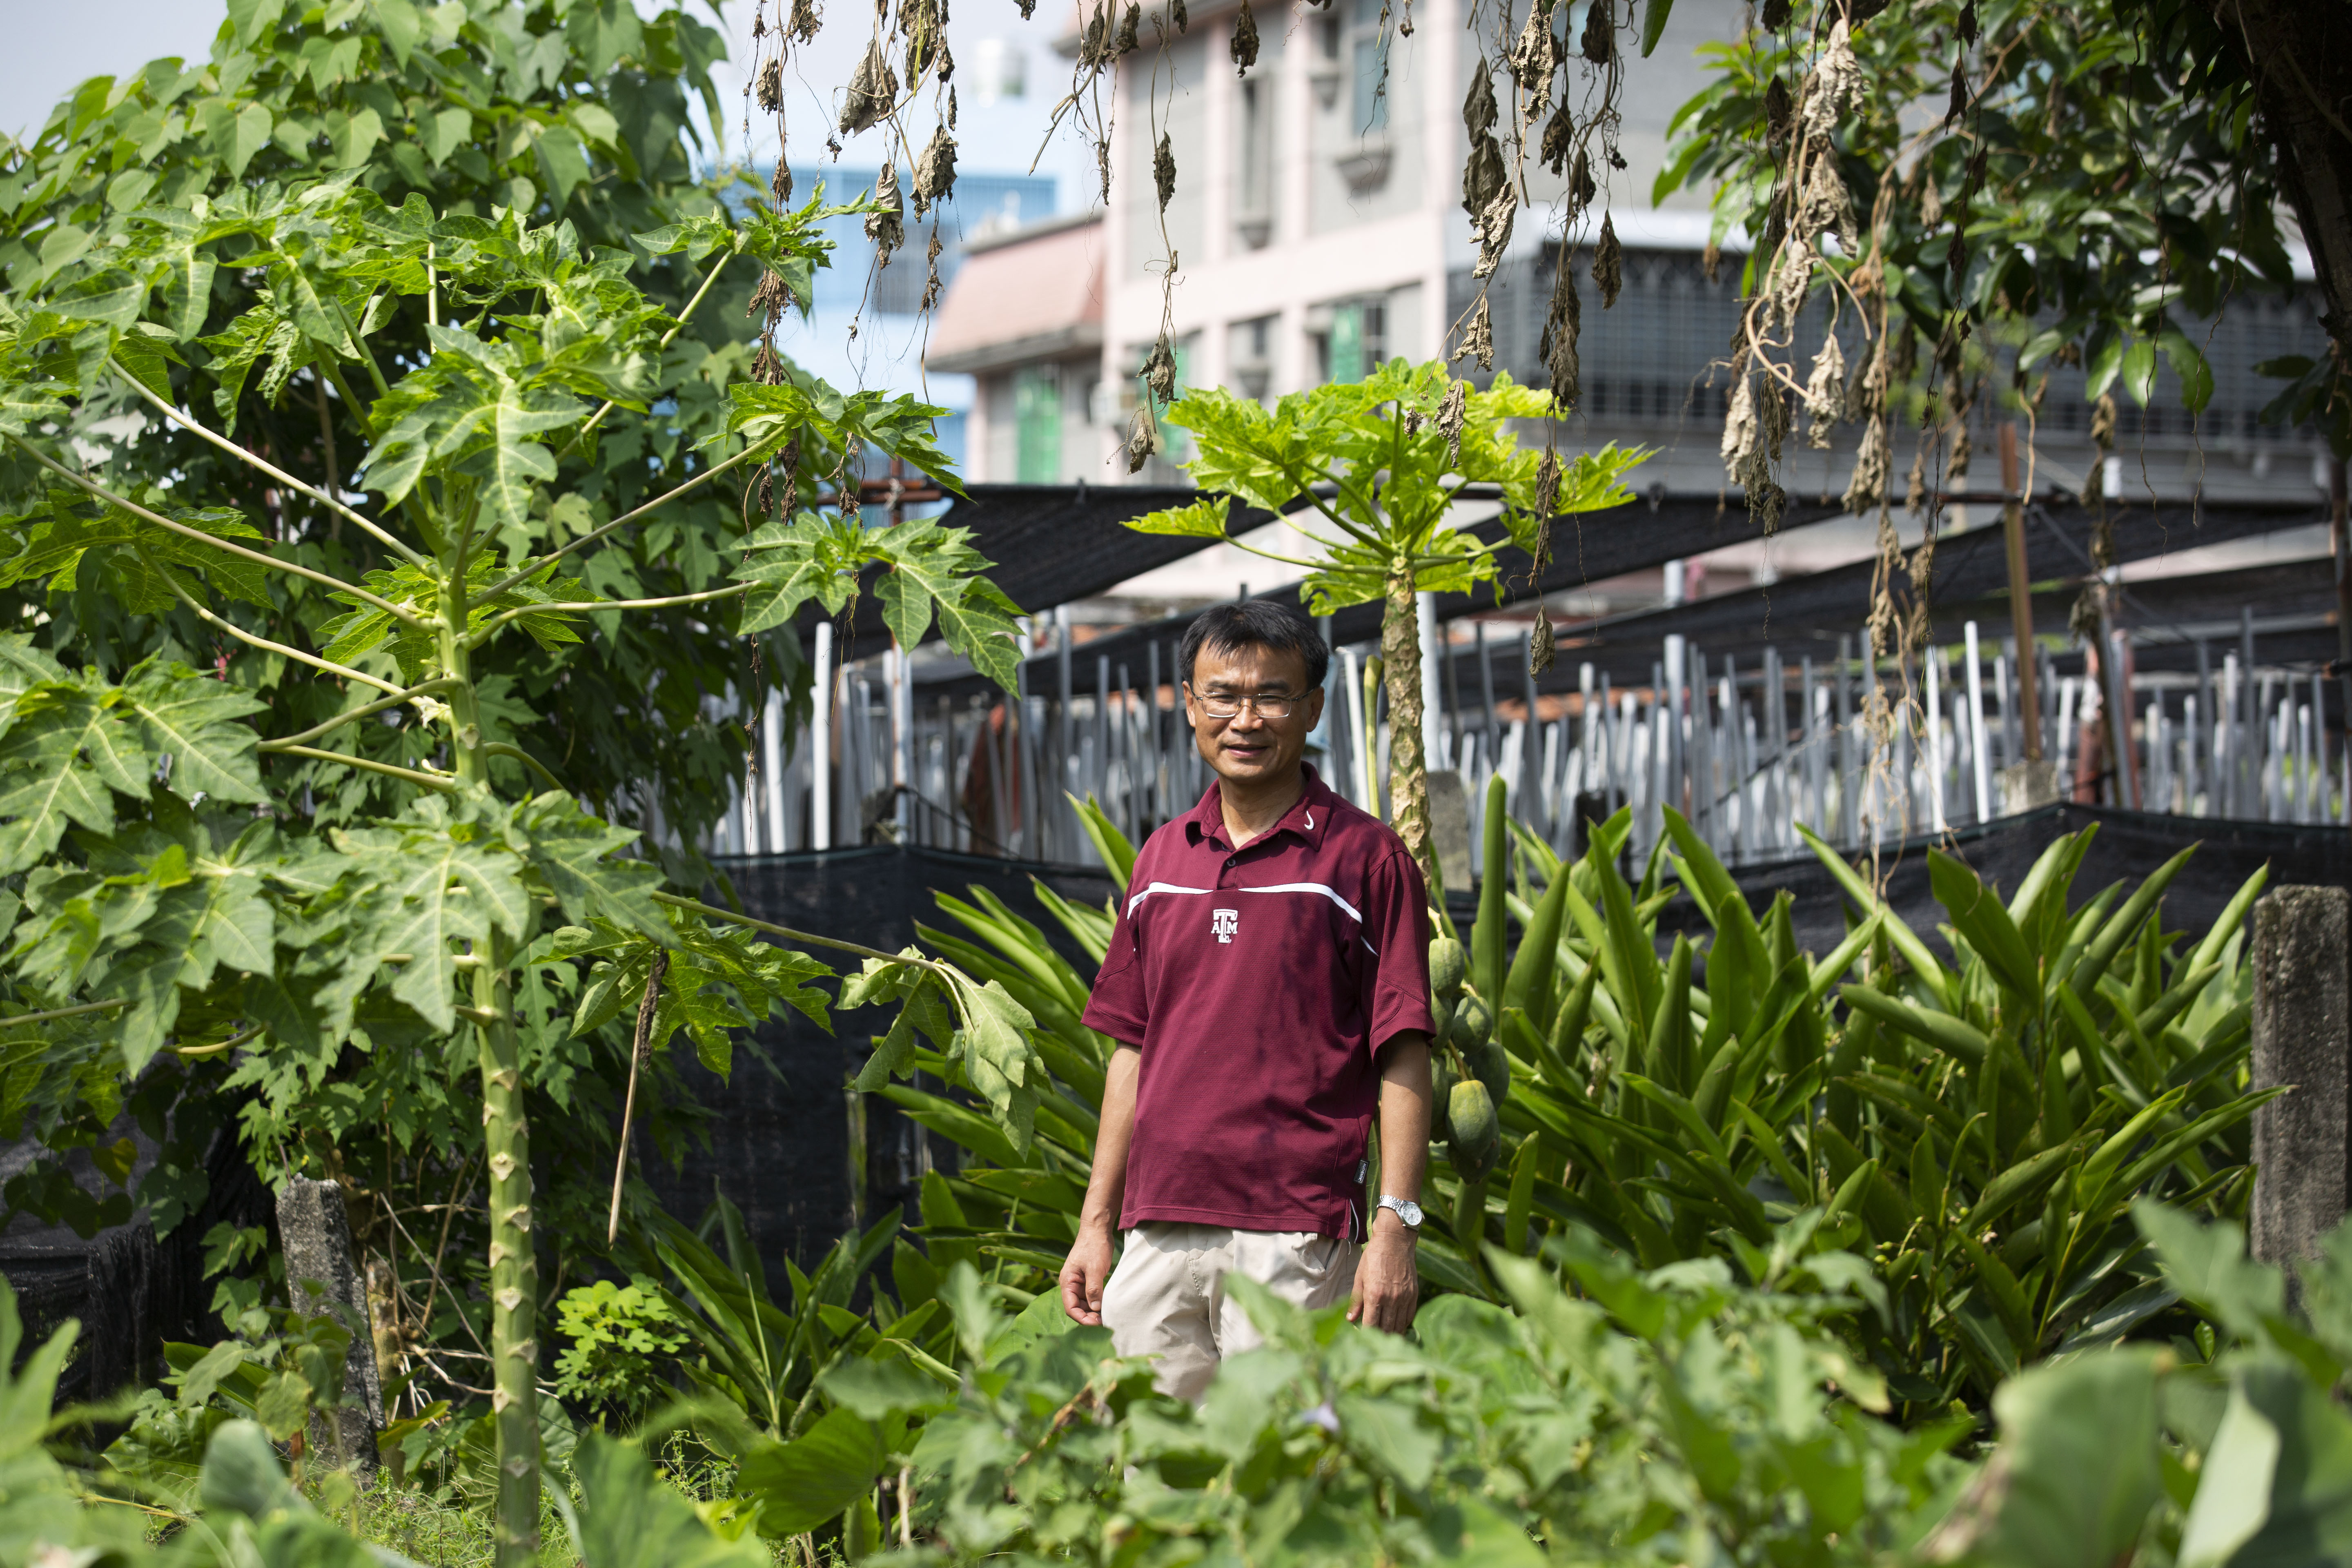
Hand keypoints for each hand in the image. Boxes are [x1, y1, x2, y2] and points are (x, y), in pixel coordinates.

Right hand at [1060, 1227, 1115, 1325]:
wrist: (1098, 1229)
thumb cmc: (1094, 1246)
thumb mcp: (1094, 1269)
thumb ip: (1093, 1289)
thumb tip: (1095, 1309)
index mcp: (1067, 1281)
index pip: (1070, 1308)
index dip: (1082, 1319)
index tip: (1096, 1324)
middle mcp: (1071, 1284)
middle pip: (1077, 1308)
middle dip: (1089, 1317)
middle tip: (1105, 1322)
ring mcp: (1080, 1282)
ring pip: (1084, 1303)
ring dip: (1094, 1312)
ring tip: (1108, 1317)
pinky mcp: (1088, 1279)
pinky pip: (1091, 1296)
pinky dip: (1098, 1303)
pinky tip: (1107, 1307)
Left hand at [1346, 1212, 1419, 1332]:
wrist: (1395, 1241)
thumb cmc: (1374, 1257)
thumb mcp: (1360, 1276)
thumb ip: (1355, 1300)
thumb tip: (1350, 1319)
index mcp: (1374, 1295)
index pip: (1371, 1325)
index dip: (1366, 1334)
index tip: (1363, 1337)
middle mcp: (1391, 1299)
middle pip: (1386, 1329)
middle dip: (1379, 1337)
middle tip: (1373, 1340)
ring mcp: (1404, 1298)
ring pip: (1399, 1326)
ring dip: (1391, 1333)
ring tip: (1384, 1336)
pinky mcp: (1413, 1295)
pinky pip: (1409, 1317)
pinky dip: (1402, 1324)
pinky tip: (1396, 1325)